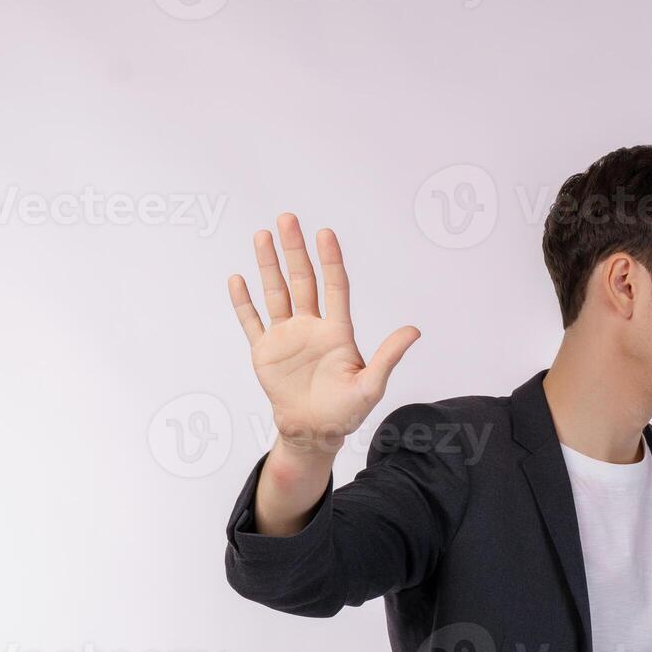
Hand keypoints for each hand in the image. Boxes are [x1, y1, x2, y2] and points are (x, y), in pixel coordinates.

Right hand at [228, 213, 419, 455]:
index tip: (325, 234)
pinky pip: (252, 322)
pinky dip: (244, 302)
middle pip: (302, 280)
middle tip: (288, 218)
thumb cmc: (346, 411)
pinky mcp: (265, 352)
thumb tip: (414, 331)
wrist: (314, 432)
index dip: (330, 260)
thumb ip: (388, 356)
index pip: (335, 287)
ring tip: (262, 236)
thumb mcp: (371, 386)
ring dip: (268, 265)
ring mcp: (286, 337)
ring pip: (276, 293)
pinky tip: (237, 279)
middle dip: (294, 250)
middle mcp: (311, 327)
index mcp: (337, 332)